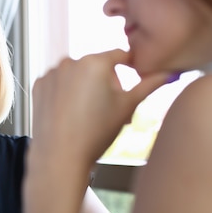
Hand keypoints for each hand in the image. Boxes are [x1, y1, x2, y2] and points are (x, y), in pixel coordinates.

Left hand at [31, 49, 169, 166]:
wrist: (60, 157)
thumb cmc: (96, 133)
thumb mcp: (128, 107)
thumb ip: (151, 84)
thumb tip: (172, 72)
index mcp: (95, 61)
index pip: (121, 56)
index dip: (130, 69)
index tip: (130, 86)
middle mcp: (70, 61)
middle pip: (98, 65)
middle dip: (106, 81)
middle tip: (108, 109)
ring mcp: (51, 73)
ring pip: (77, 74)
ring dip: (85, 85)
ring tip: (88, 114)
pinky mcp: (38, 85)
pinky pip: (59, 83)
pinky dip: (66, 92)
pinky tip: (70, 113)